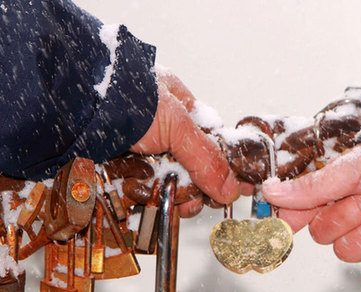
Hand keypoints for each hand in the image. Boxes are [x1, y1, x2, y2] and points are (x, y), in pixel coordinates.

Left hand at [130, 67, 240, 216]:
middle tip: (198, 201)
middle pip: (188, 164)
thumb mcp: (177, 124)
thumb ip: (206, 157)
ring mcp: (139, 148)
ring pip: (166, 179)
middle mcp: (159, 127)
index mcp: (178, 106)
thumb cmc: (126, 98)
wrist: (77, 107)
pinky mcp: (118, 166)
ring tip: (178, 204)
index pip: (208, 140)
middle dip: (196, 187)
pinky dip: (148, 197)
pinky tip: (154, 203)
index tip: (236, 187)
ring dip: (174, 195)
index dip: (223, 165)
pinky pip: (140, 186)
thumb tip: (231, 188)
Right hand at [262, 142, 360, 277]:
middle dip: (351, 217)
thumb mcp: (350, 170)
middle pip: (324, 237)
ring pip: (349, 252)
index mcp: (331, 195)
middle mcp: (346, 218)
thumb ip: (309, 188)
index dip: (289, 223)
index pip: (297, 217)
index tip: (285, 226)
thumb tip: (270, 192)